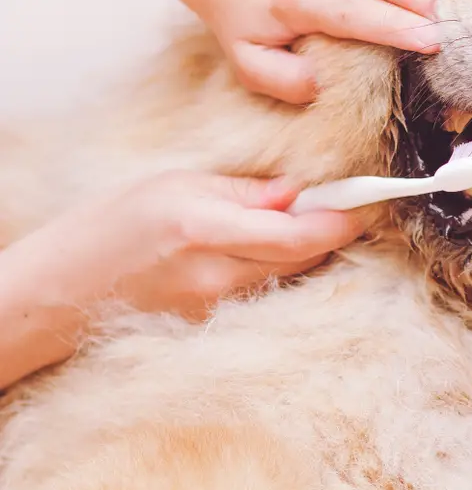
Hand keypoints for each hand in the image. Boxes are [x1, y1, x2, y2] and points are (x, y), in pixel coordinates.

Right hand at [4, 170, 360, 319]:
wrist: (67, 286)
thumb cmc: (117, 221)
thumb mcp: (181, 184)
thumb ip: (247, 192)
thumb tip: (299, 192)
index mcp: (209, 229)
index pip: (302, 236)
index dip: (343, 220)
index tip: (366, 201)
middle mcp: (219, 275)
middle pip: (306, 257)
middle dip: (331, 230)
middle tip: (339, 201)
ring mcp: (218, 307)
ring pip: (290, 275)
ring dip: (307, 249)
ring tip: (295, 220)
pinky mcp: (215, 323)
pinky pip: (266, 291)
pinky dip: (280, 268)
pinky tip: (265, 248)